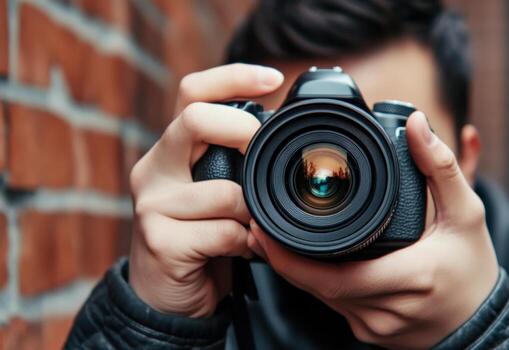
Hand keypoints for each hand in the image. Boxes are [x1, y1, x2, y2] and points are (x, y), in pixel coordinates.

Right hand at [128, 64, 283, 316]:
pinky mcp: (160, 240)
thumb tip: (280, 140)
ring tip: (257, 227)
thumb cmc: (200, 236)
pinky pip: (224, 232)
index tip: (274, 79)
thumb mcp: (214, 190)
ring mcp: (153, 204)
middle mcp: (154, 168)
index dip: (233, 77)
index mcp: (172, 149)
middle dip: (242, 131)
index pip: (192, 92)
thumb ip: (234, 163)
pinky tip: (245, 250)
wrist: (166, 295)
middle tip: (265, 156)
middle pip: (194, 119)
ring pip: (224, 192)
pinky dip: (246, 243)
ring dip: (254, 213)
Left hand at [248, 111, 498, 348]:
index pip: (334, 278)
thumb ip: (441, 166)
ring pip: (321, 299)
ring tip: (273, 237)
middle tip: (259, 226)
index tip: (266, 232)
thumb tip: (416, 124)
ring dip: (295, 270)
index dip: (291, 260)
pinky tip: (304, 261)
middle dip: (283, 258)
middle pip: (318, 287)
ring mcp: (375, 327)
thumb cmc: (473, 268)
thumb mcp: (466, 212)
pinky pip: (333, 306)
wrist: (483, 322)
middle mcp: (386, 310)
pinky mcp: (370, 332)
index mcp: (409, 279)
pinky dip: (315, 283)